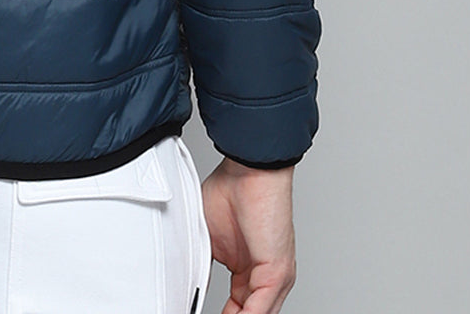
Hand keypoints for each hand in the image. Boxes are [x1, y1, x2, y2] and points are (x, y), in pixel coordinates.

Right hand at [200, 157, 296, 313]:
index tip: (198, 311)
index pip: (239, 308)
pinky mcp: (278, 273)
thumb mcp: (207, 239)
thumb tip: (191, 288)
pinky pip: (261, 308)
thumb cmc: (230, 192)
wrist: (248, 171)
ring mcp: (275, 278)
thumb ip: (203, 266)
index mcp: (250, 270)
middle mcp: (265, 277)